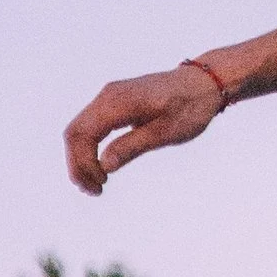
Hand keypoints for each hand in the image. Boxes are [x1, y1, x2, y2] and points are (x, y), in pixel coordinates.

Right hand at [64, 60, 224, 192]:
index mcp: (117, 102)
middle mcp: (107, 96)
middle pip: (74, 132)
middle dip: (77, 165)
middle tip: (94, 192)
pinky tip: (100, 167)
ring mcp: (109, 97)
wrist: (202, 84)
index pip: (82, 134)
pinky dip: (90, 148)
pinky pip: (91, 126)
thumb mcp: (164, 133)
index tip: (101, 185)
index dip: (83, 163)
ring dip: (81, 159)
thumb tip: (104, 166)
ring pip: (80, 129)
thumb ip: (132, 146)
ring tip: (96, 185)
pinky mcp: (114, 103)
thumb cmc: (189, 108)